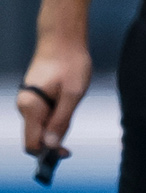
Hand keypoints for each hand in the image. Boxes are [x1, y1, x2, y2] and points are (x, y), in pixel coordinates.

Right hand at [18, 36, 88, 158]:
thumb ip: (61, 120)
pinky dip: (56, 117)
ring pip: (41, 126)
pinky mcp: (35, 97)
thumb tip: (52, 145)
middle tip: (73, 134)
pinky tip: (67, 103)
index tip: (67, 152)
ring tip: (72, 105)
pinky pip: (44, 116)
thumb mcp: (73, 94)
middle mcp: (25, 106)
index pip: (32, 143)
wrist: (62, 40)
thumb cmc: (71, 64)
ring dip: (57, 127)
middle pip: (37, 136)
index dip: (47, 153)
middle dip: (54, 141)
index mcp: (31, 107)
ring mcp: (28, 101)